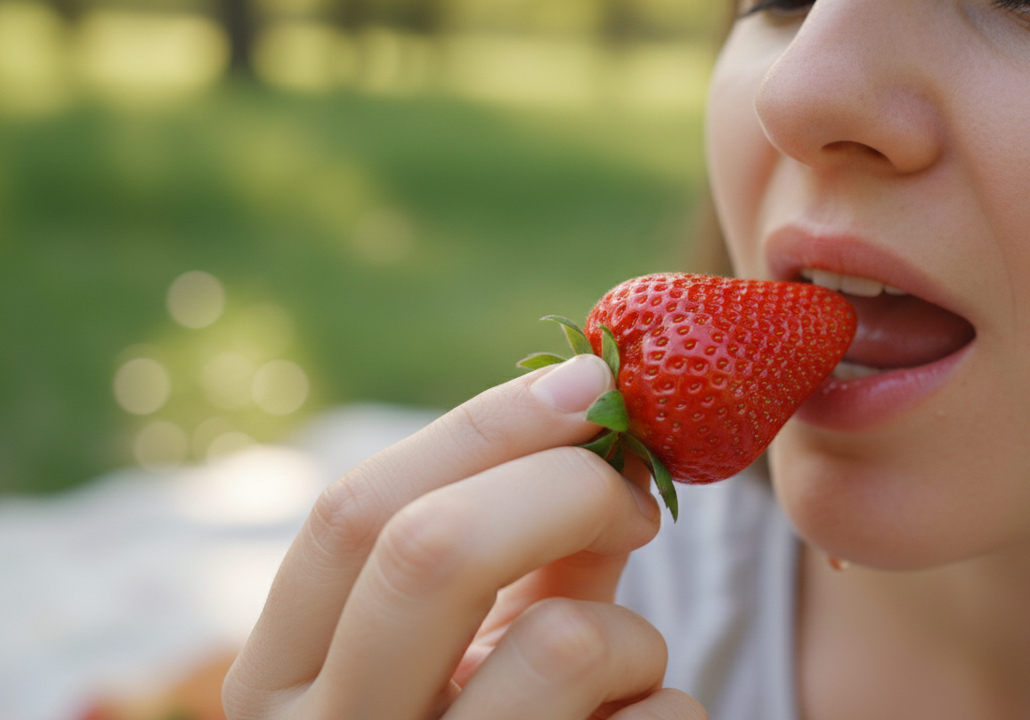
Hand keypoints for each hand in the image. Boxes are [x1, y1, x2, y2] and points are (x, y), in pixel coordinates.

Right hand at [222, 354, 706, 719]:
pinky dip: (670, 710)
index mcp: (282, 678)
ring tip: (623, 673)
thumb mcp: (473, 645)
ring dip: (631, 634)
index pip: (350, 513)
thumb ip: (524, 545)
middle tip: (638, 494)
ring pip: (562, 645)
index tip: (586, 383)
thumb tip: (608, 420)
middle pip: (432, 552)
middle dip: (565, 486)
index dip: (481, 427)